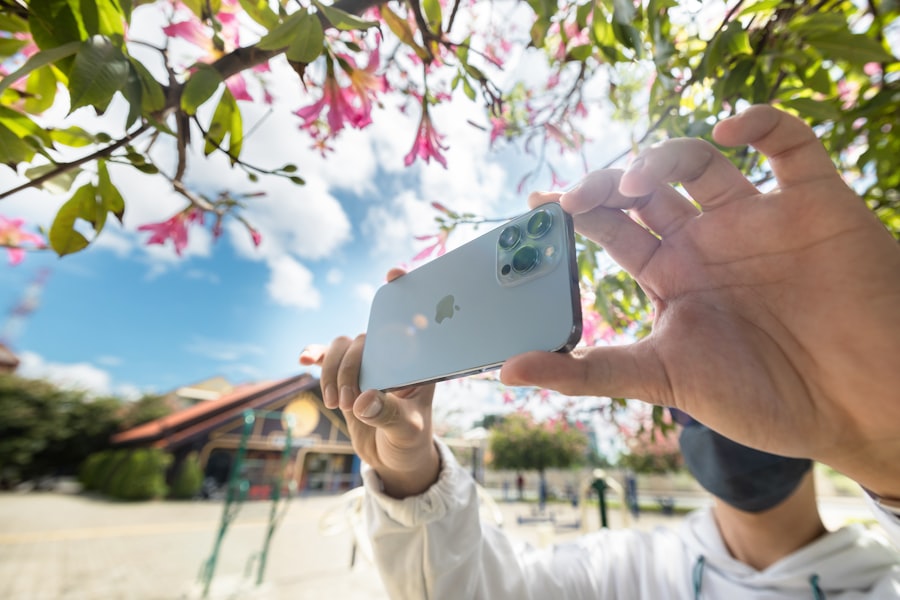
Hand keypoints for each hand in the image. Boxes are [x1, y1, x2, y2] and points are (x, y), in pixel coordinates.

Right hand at [299, 268, 439, 498]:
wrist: (393, 459)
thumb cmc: (410, 441)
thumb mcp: (406, 429)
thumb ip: (386, 413)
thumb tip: (361, 400)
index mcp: (417, 360)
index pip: (413, 318)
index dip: (404, 291)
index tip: (392, 275)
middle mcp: (393, 355)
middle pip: (364, 337)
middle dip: (350, 367)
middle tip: (348, 402)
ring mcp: (368, 363)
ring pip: (342, 346)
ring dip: (333, 372)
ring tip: (336, 404)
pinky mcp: (345, 375)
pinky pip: (327, 358)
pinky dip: (316, 355)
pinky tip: (304, 357)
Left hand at [501, 105, 899, 497]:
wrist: (861, 408)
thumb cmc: (765, 399)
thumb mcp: (664, 380)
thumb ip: (589, 372)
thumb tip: (508, 372)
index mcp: (672, 277)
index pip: (612, 230)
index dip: (572, 214)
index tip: (534, 206)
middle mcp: (709, 242)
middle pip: (646, 190)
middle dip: (606, 184)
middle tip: (575, 196)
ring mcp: (759, 220)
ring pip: (701, 161)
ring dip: (661, 158)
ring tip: (635, 186)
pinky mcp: (815, 203)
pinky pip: (790, 144)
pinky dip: (762, 124)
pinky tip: (730, 131)